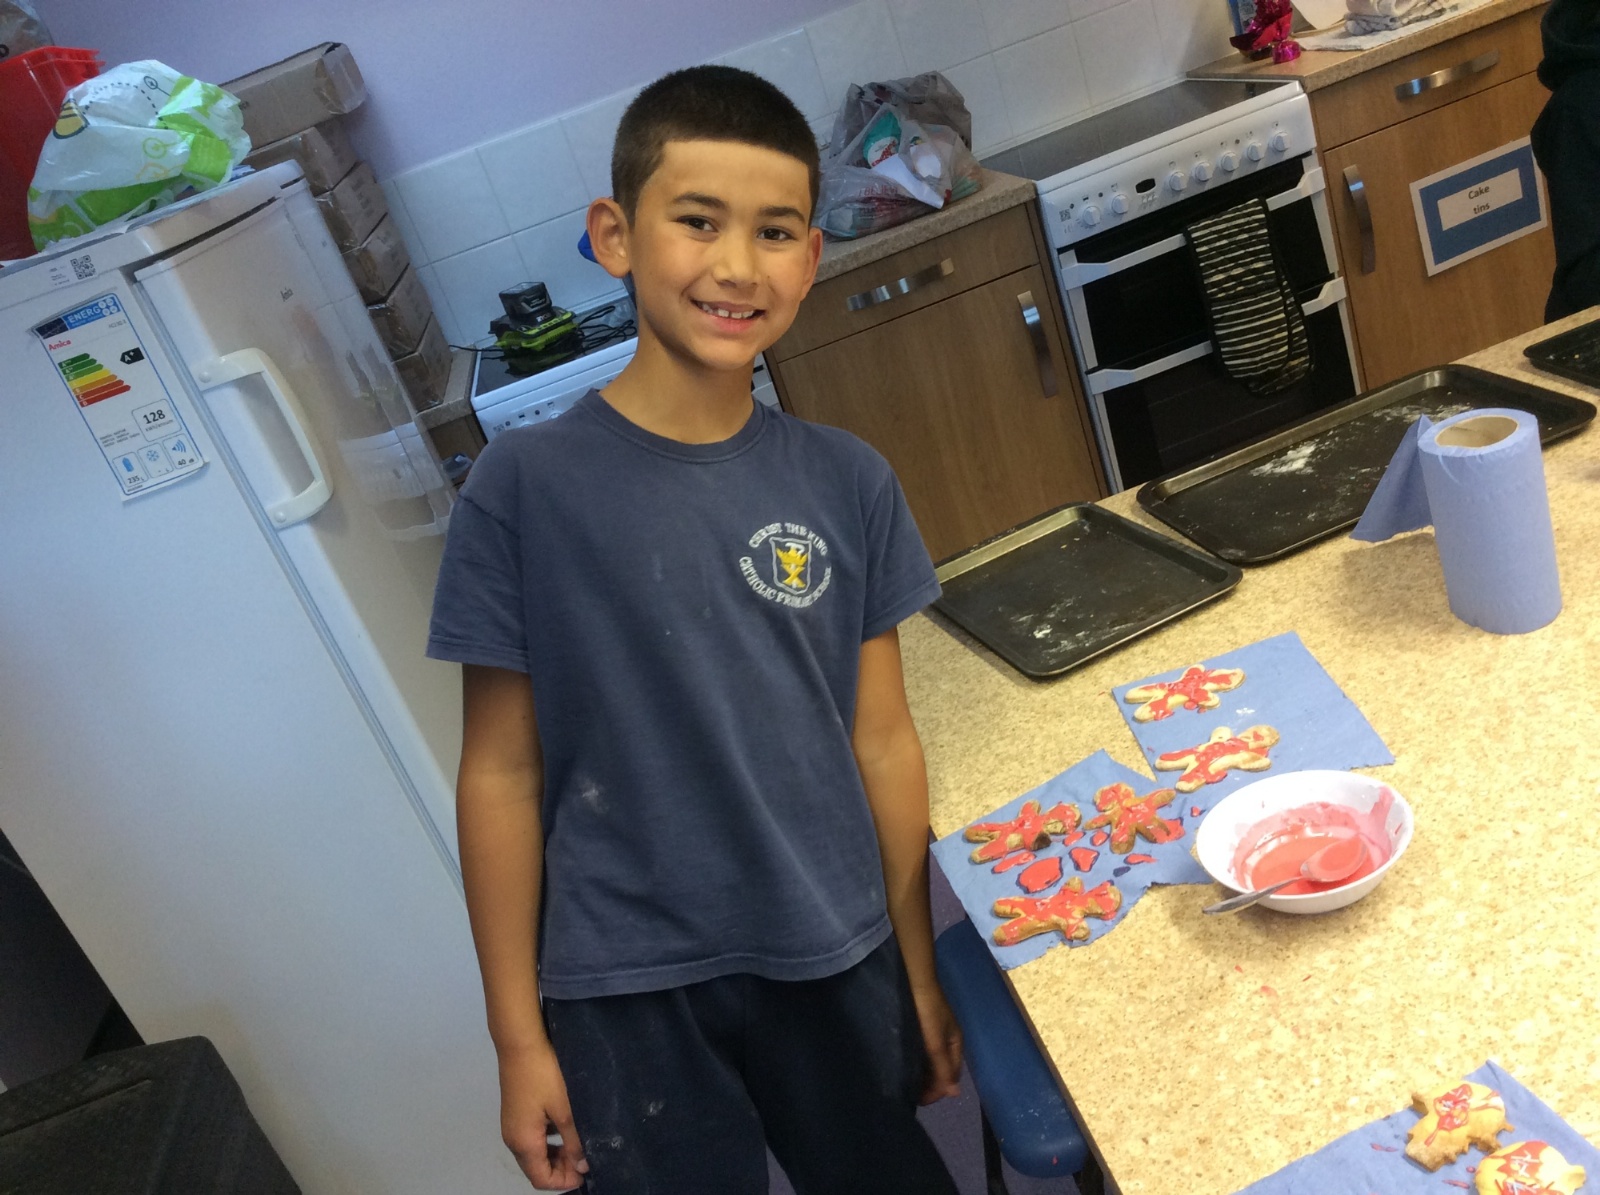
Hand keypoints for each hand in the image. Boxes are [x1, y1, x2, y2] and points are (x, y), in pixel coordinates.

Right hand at [497, 1042, 588, 1189]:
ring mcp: (512, 1126)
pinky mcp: (515, 1113)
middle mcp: (513, 1139)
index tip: (586, 1173)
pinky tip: (565, 1128)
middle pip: (536, 1169)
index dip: (564, 1182)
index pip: (541, 1179)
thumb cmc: (544, 1076)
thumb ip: (574, 1140)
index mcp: (523, 1143)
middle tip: (585, 1158)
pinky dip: (548, 1141)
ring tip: (579, 1144)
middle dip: (561, 1170)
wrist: (520, 1044)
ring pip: (534, 1153)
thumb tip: (582, 1166)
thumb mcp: (565, 1109)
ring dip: (555, 1155)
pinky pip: (531, 1138)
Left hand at [911, 984, 963, 1104]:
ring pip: (931, 1063)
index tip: (919, 1100)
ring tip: (906, 1083)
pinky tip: (906, 1066)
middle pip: (942, 1070)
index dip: (938, 1090)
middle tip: (910, 1094)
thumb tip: (954, 1094)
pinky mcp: (922, 1029)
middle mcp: (947, 1041)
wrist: (915, 980)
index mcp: (956, 1044)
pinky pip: (923, 1053)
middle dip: (929, 1085)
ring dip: (922, 1075)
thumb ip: (943, 1067)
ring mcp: (935, 1035)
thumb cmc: (928, 1011)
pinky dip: (917, 1063)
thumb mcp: (936, 1042)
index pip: (951, 1076)